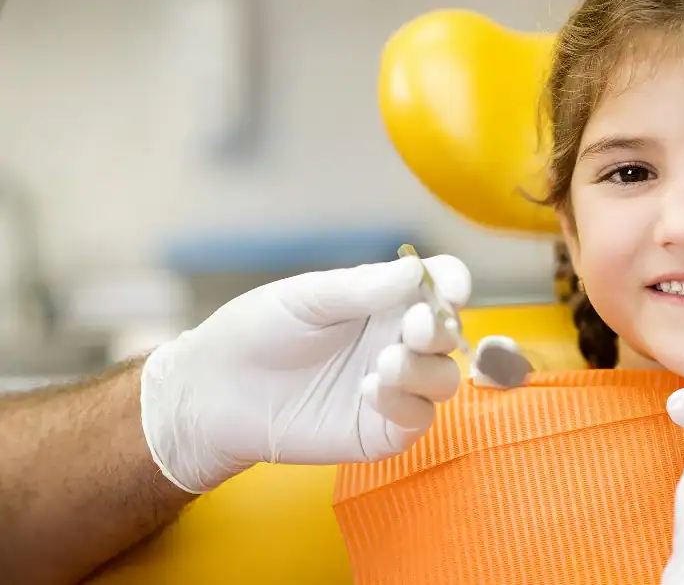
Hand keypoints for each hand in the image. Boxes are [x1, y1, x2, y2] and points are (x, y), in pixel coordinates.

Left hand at [139, 254, 470, 493]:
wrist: (213, 394)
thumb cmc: (255, 333)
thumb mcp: (305, 299)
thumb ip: (362, 288)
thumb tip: (417, 271)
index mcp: (385, 300)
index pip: (439, 286)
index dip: (453, 283)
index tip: (451, 288)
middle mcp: (396, 340)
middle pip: (449, 334)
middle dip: (442, 329)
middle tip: (416, 327)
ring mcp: (392, 387)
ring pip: (444, 379)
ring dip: (425, 370)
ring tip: (384, 363)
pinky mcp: (380, 429)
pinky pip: (417, 419)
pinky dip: (406, 404)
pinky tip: (370, 391)